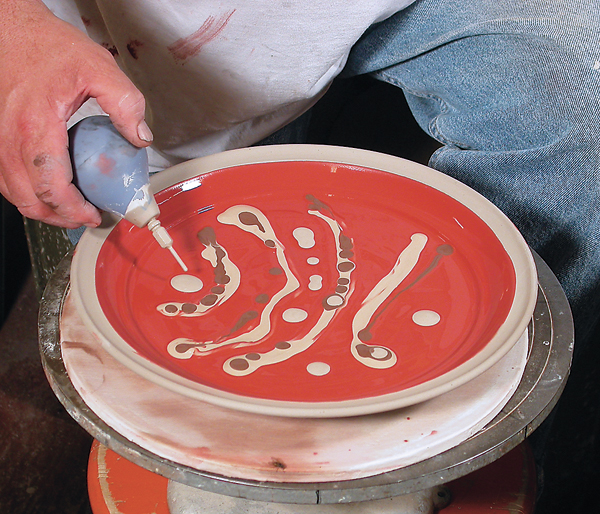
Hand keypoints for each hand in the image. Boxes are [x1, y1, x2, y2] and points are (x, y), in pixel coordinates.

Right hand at [0, 0, 152, 227]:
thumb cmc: (49, 47)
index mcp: (37, 125)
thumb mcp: (99, 68)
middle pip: (29, 198)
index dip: (73, 209)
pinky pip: (7, 177)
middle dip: (58, 217)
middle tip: (84, 218)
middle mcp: (11, 137)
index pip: (51, 186)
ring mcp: (0, 138)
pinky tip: (50, 189)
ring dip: (41, 208)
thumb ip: (125, 104)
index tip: (93, 215)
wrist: (13, 29)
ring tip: (71, 209)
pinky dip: (28, 191)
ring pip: (13, 192)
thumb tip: (140, 138)